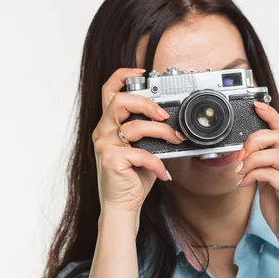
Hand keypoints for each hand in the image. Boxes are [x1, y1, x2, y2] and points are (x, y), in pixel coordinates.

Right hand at [92, 68, 185, 225]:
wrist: (122, 205)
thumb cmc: (132, 177)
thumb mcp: (142, 149)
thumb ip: (149, 133)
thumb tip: (174, 122)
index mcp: (109, 124)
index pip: (109, 90)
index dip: (123, 75)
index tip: (142, 72)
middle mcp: (103, 131)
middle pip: (120, 101)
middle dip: (146, 103)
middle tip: (164, 114)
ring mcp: (105, 145)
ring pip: (135, 127)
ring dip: (162, 132)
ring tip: (175, 140)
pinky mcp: (111, 160)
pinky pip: (142, 154)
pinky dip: (158, 163)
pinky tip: (164, 173)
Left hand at [235, 101, 278, 258]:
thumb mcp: (270, 187)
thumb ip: (263, 170)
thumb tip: (247, 159)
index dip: (270, 116)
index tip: (256, 105)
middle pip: (278, 137)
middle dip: (254, 141)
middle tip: (240, 156)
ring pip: (274, 153)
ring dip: (251, 161)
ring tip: (241, 173)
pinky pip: (270, 173)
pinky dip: (253, 175)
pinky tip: (245, 183)